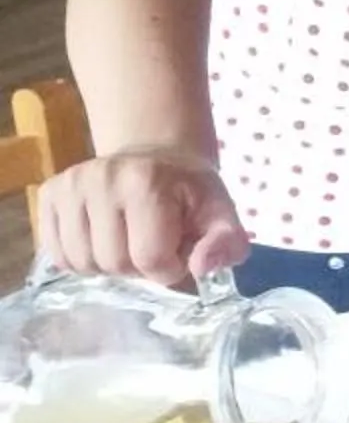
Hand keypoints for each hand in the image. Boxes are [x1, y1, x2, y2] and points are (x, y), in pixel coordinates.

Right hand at [39, 147, 247, 286]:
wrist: (155, 155)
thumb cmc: (188, 189)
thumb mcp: (220, 212)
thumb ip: (225, 242)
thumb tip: (201, 268)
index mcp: (147, 181)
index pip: (150, 257)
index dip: (168, 268)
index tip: (178, 251)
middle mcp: (102, 178)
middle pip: (113, 263)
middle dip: (138, 267)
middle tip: (152, 245)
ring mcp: (70, 185)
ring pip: (81, 263)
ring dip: (108, 266)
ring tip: (127, 242)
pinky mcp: (49, 193)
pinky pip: (57, 254)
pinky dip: (81, 260)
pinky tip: (102, 241)